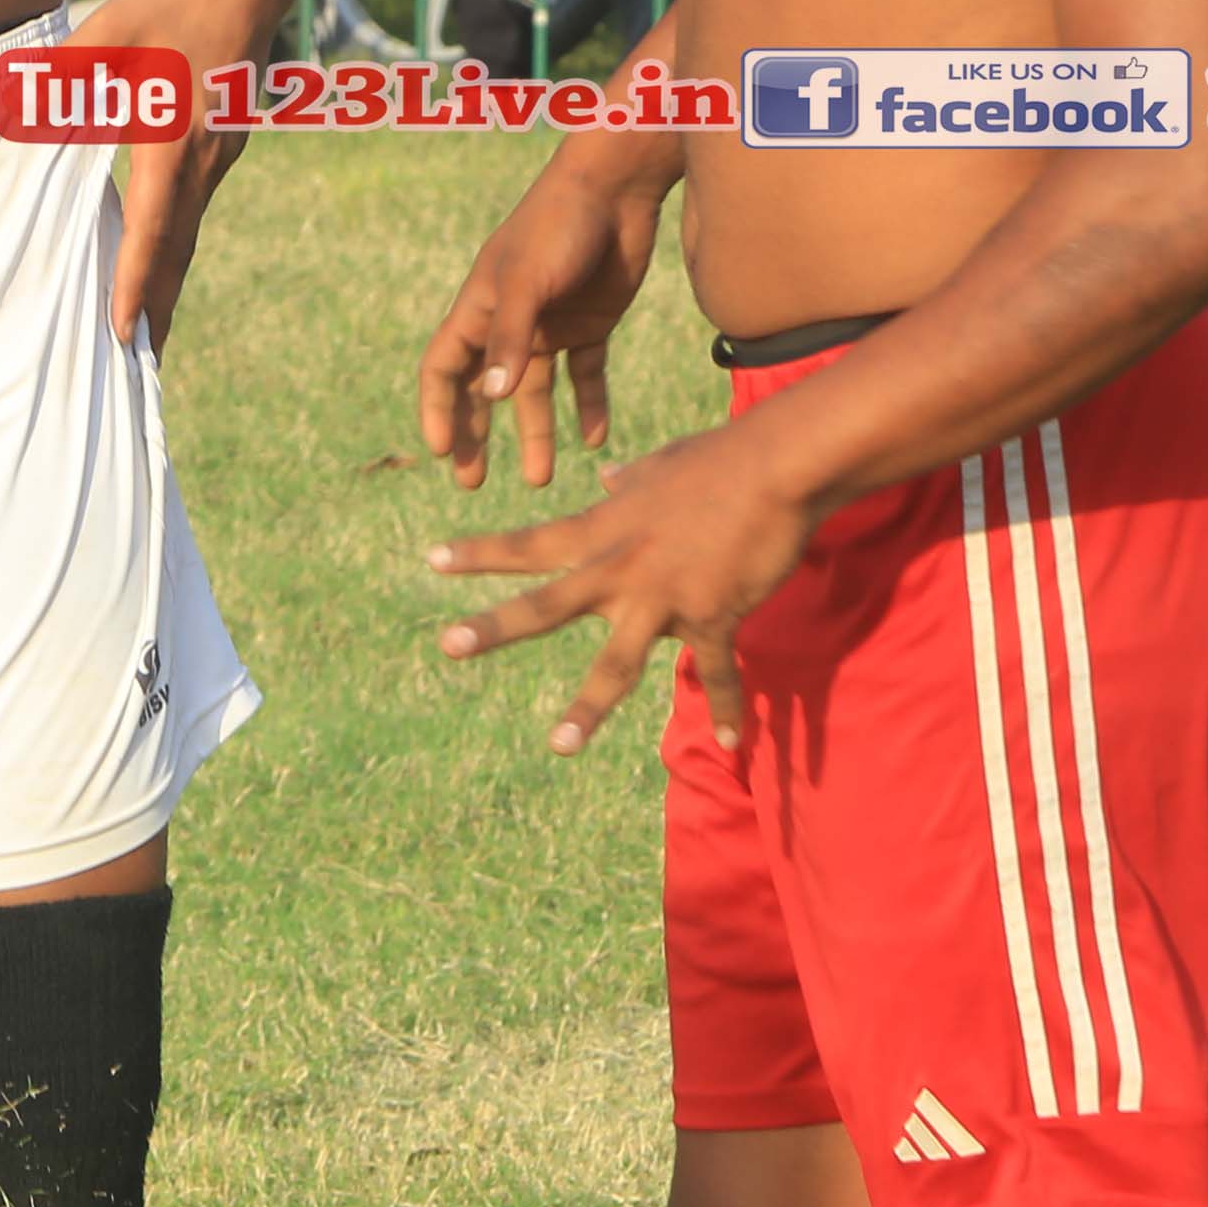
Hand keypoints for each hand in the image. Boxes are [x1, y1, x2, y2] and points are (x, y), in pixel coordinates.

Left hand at [63, 0, 273, 350]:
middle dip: (158, 309)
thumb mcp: (106, 32)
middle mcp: (202, 160)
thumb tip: (11, 106)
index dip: (132, 283)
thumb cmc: (173, 1)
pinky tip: (161, 253)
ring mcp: (220, 154)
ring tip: (151, 326)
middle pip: (177, 251)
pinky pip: (195, 207)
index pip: (150, 229)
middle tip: (145, 364)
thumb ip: (61, 74)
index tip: (123, 333)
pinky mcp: (224, 142)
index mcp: (170, 142)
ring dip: (168, 280)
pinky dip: (177, 243)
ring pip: (189, 231)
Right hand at [415, 138, 666, 488]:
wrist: (617, 188)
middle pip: (483, 389)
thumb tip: (494, 399)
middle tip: (472, 482)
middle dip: (475, 435)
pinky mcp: (592, 324)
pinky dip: (589, 406)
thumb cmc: (561, 224)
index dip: (438, 408)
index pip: (444, 367)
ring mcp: (552, 325)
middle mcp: (511, 322)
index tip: (441, 451)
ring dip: (535, 434)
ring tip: (539, 479)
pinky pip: (585, 376)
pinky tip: (596, 439)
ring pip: (535, 393)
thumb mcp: (529, 282)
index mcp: (481, 307)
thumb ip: (513, 338)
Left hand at [429, 420, 820, 754]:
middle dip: (494, 628)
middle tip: (446, 645)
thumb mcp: (661, 465)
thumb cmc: (721, 458)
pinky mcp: (710, 617)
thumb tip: (607, 479)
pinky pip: (715, 674)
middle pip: (547, 604)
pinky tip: (733, 745)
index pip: (530, 545)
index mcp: (605, 530)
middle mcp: (621, 567)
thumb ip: (628, 480)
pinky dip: (728, 710)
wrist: (775, 467)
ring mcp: (662, 597)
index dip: (480, 554)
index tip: (432, 560)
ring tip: (557, 747)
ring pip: (615, 664)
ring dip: (586, 710)